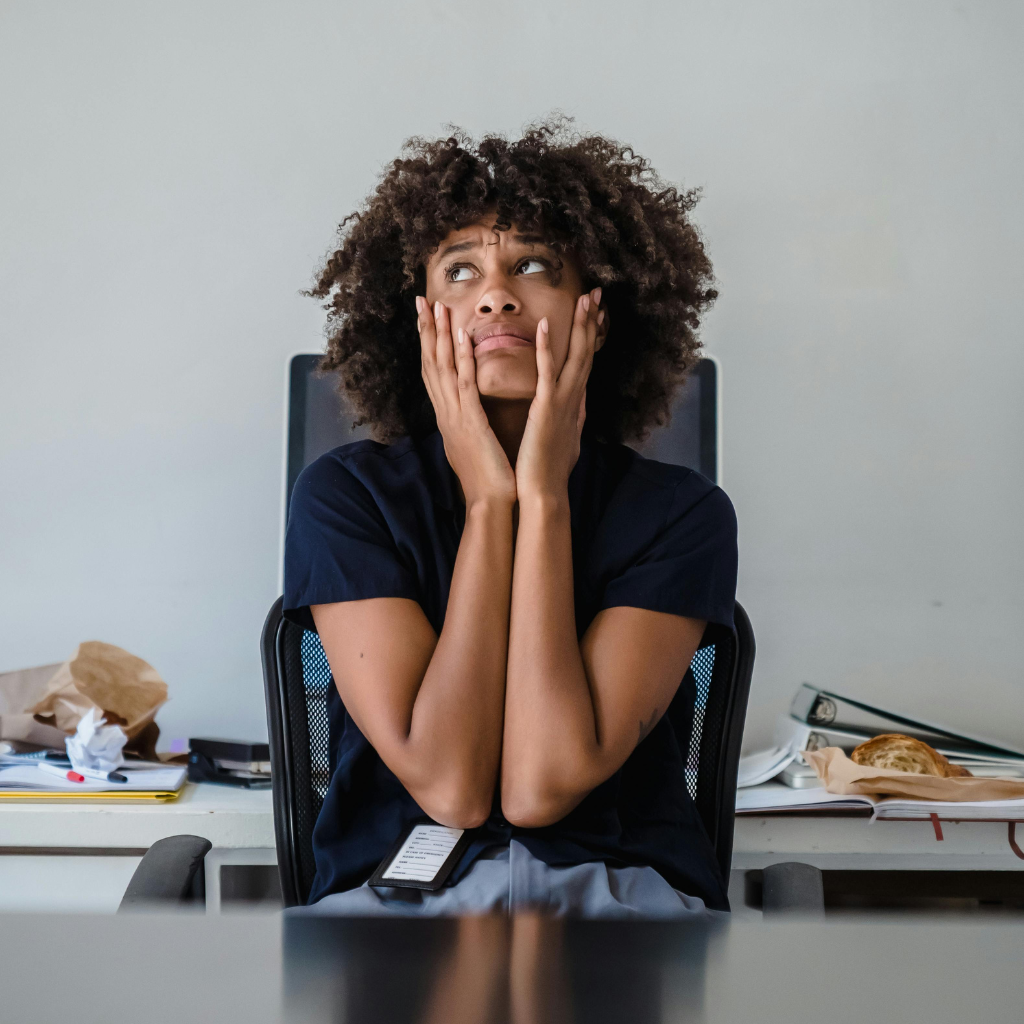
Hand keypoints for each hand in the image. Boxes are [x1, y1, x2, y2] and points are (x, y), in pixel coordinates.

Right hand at [417, 296, 517, 507]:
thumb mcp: (476, 445)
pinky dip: (462, 358)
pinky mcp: (470, 422)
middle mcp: (446, 414)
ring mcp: (455, 417)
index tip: (427, 319)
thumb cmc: (489, 480)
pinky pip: (465, 384)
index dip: (429, 345)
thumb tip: (471, 416)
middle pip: (430, 365)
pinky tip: (462, 336)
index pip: (434, 374)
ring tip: (436, 307)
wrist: (491, 504)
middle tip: (421, 301)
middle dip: (426, 332)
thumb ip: (472, 426)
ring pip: (443, 369)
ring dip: (439, 336)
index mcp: (449, 418)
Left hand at [514, 288, 601, 499]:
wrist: (544, 493)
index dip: (592, 336)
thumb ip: (574, 416)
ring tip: (585, 298)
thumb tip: (582, 403)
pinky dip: (548, 349)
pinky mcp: (546, 410)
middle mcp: (575, 400)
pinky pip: (547, 373)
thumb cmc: (550, 470)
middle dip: (592, 321)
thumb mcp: (567, 437)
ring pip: (576, 357)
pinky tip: (545, 325)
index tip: (596, 312)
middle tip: (597, 292)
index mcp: (575, 404)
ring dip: (581, 326)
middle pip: (587, 352)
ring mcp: (563, 403)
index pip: (586, 362)